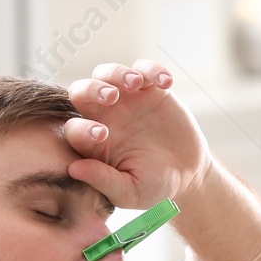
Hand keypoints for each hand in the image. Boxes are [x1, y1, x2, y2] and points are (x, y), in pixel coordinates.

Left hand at [62, 59, 211, 210]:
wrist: (187, 175)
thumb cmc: (154, 187)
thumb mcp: (130, 192)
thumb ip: (103, 181)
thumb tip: (73, 169)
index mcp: (92, 144)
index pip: (74, 129)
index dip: (82, 128)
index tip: (102, 134)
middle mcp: (103, 117)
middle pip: (82, 91)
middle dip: (92, 89)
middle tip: (111, 97)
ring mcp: (126, 100)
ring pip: (108, 73)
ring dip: (118, 73)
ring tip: (136, 83)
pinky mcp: (150, 90)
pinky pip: (145, 69)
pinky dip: (153, 70)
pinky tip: (165, 83)